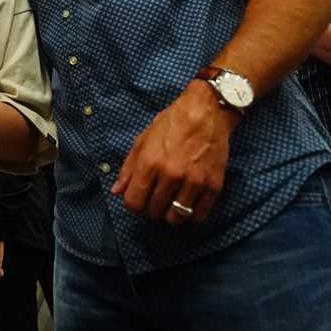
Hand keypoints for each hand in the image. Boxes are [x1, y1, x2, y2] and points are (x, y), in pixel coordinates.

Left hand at [110, 81, 238, 225]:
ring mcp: (194, 182)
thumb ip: (128, 168)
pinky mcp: (213, 185)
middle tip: (155, 199)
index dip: (133, 204)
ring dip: (171, 214)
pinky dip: (192, 215)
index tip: (138, 199)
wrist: (205, 112)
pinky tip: (188, 204)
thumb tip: (117, 192)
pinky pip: (199, 215)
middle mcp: (171, 175)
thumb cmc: (171, 124)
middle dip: (151, 209)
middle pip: (154, 212)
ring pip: (176, 218)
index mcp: (150, 163)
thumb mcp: (142, 141)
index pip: (134, 202)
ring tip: (171, 202)